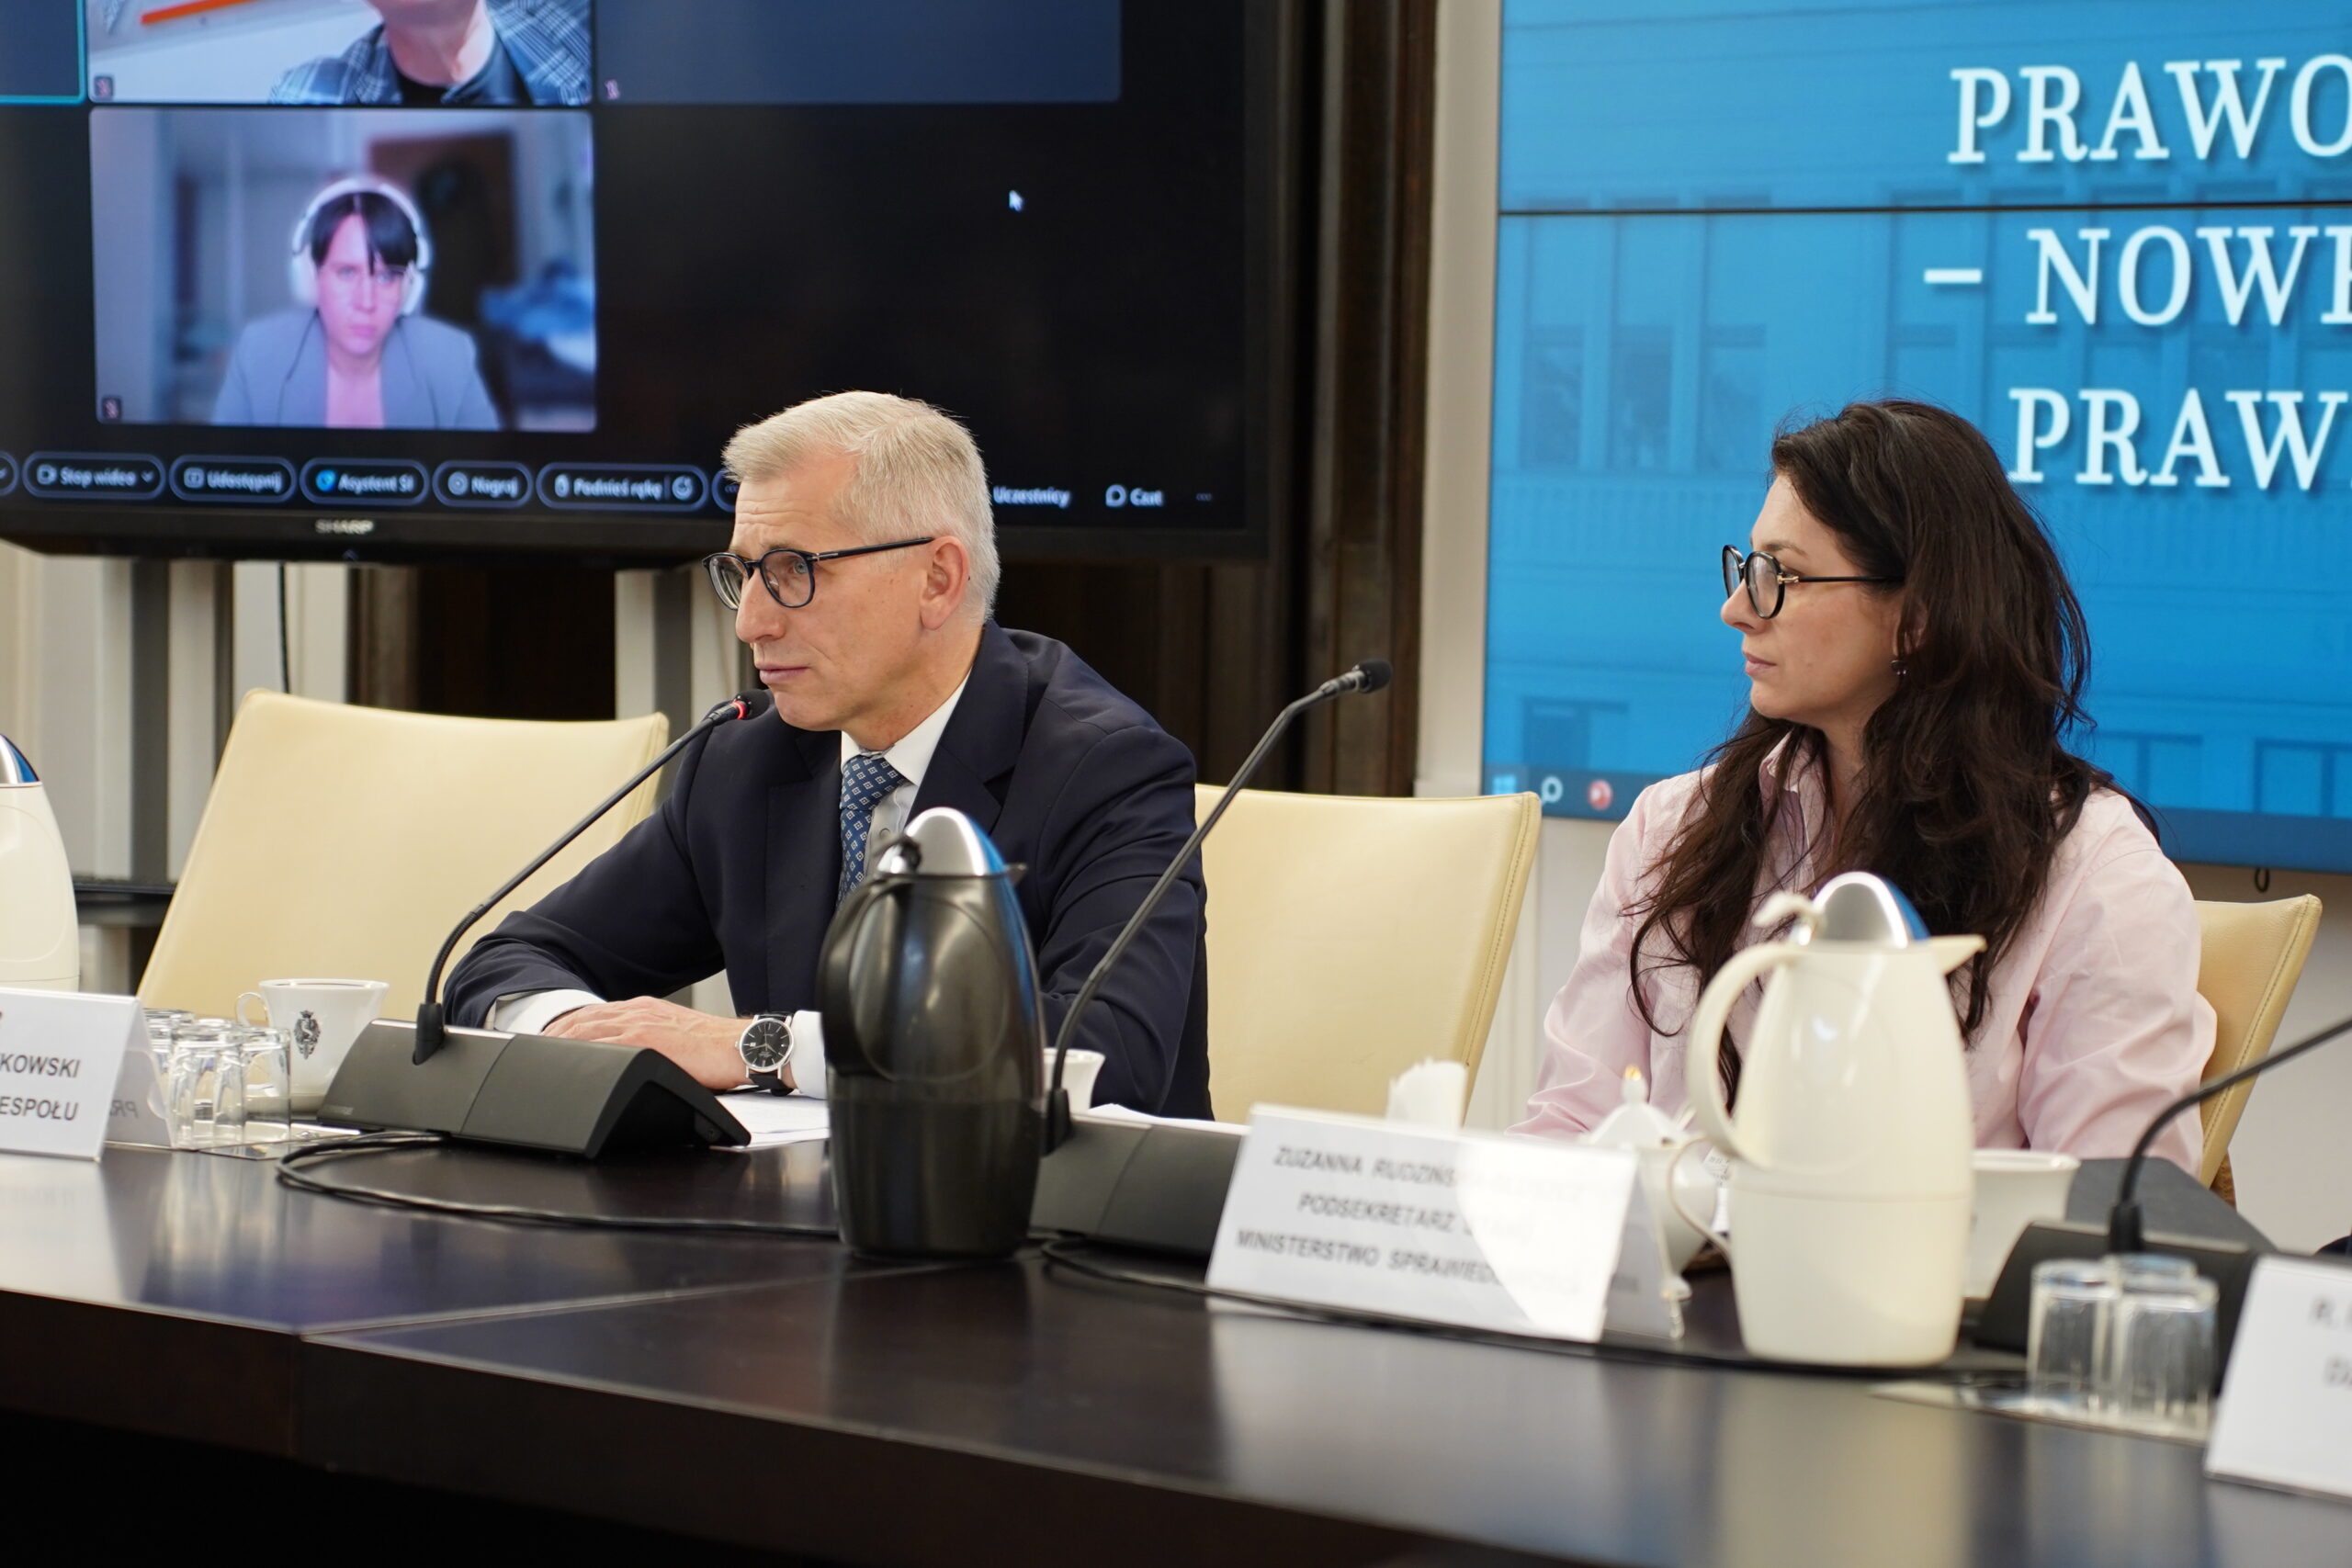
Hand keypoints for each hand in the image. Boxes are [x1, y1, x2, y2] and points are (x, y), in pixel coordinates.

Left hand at [541, 997, 776, 1091]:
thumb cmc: (719, 1052)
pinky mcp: (646, 1041)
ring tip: (534, 1060)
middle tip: (527, 1054)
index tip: (545, 1043)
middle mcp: (638, 1012)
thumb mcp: (678, 1041)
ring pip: (584, 1030)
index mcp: (645, 1011)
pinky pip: (600, 1044)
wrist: (744, 1048)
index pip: (594, 1016)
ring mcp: (640, 1024)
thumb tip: (633, 1063)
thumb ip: (651, 1044)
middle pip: (582, 1021)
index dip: (565, 1029)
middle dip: (551, 1036)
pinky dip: (576, 1051)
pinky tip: (562, 1063)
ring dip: (556, 1043)